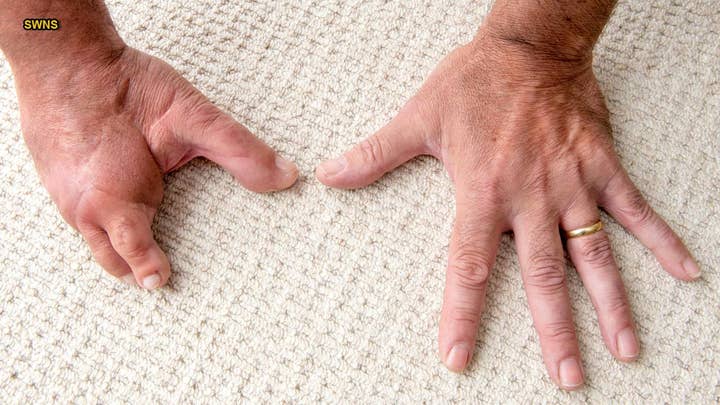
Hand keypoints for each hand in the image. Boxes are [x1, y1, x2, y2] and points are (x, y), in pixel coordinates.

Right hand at [15, 46, 297, 288]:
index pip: (131, 249)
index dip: (148, 268)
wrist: (64, 60)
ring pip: (94, 240)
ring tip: (145, 257)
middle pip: (111, 258)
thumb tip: (286, 176)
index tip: (162, 281)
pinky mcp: (61, 183)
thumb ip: (238, 150)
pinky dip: (105, 223)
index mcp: (112, 196)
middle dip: (135, 270)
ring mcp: (66, 196)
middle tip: (161, 278)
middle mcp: (84, 204)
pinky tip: (122, 213)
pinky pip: (82, 216)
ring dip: (119, 250)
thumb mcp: (191, 116)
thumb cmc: (125, 86)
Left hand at [316, 32, 698, 388]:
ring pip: (595, 255)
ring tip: (626, 350)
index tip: (459, 357)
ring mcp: (572, 184)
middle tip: (567, 378)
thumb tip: (331, 175)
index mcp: (483, 191)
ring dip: (612, 305)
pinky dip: (662, 241)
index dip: (462, 316)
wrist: (529, 43)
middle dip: (556, 331)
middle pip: (544, 277)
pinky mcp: (602, 165)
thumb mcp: (418, 117)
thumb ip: (376, 154)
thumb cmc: (474, 81)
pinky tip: (687, 272)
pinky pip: (636, 209)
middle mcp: (530, 197)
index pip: (470, 267)